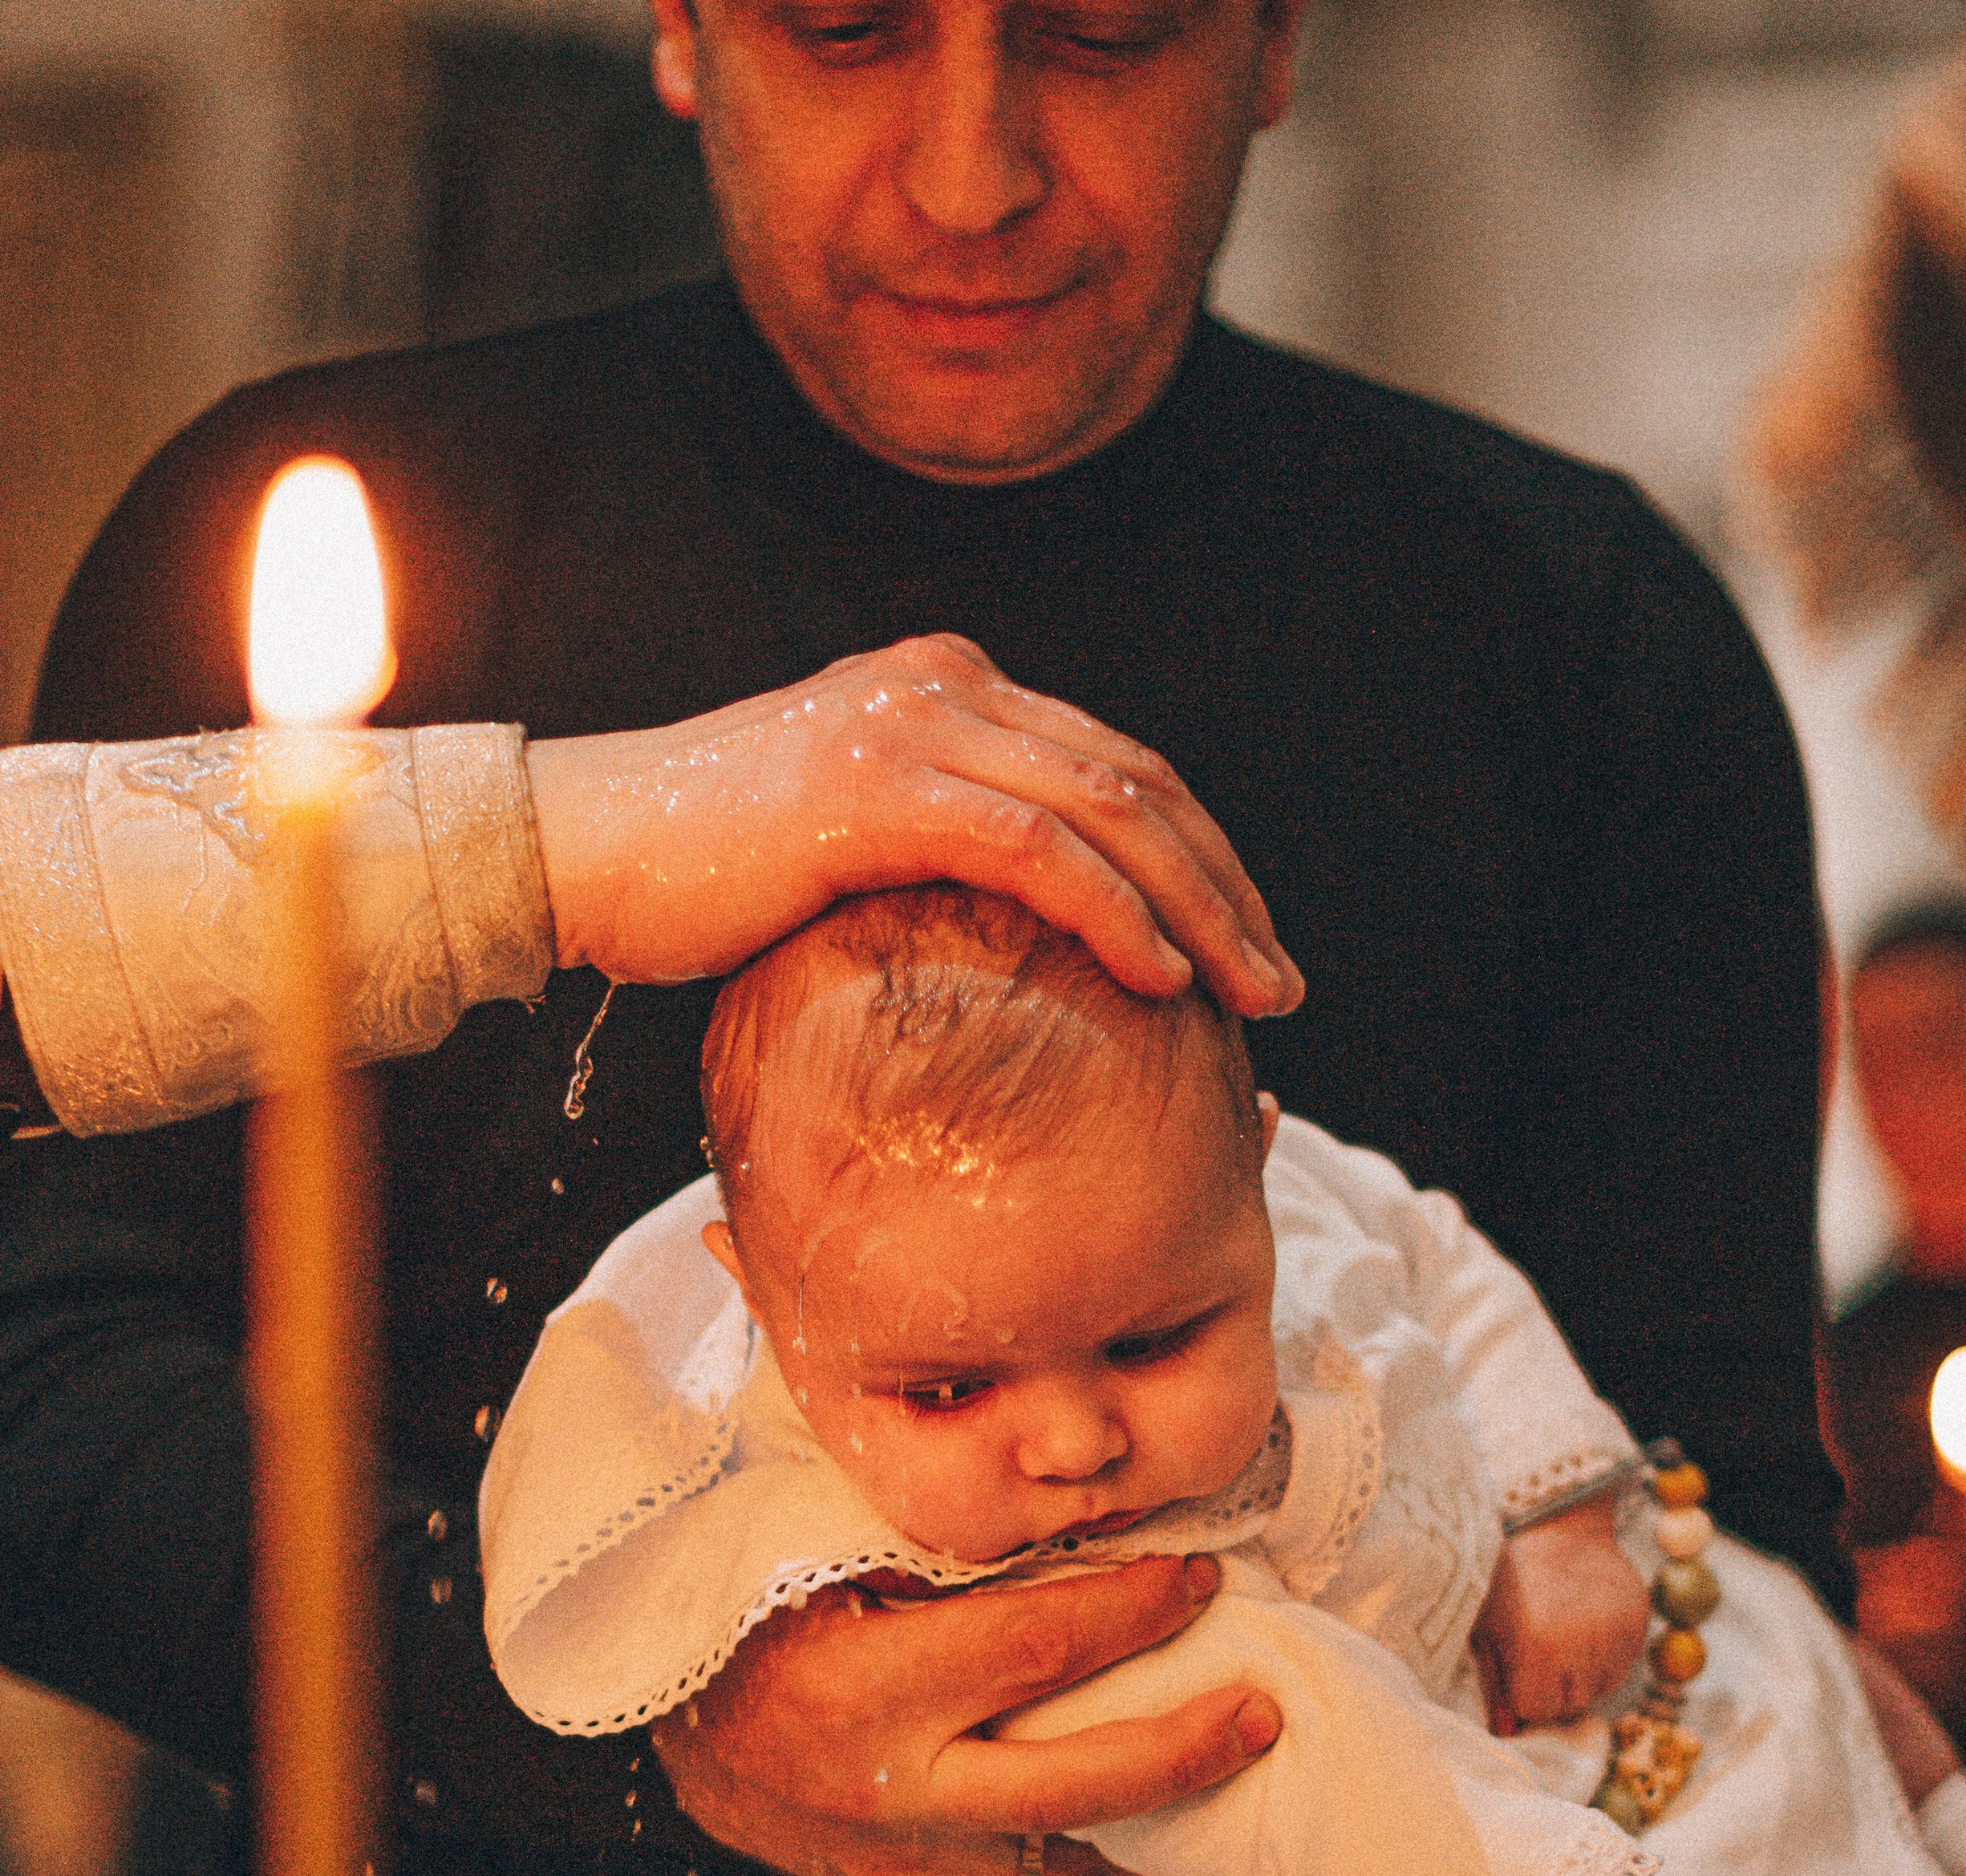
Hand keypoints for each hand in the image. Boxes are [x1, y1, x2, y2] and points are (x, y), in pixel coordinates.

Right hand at [526, 634, 1300, 1015]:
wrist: (578, 848)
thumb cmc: (699, 876)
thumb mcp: (845, 846)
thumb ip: (939, 854)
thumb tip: (1022, 940)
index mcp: (949, 690)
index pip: (1116, 766)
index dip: (1200, 855)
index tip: (1245, 945)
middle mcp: (947, 685)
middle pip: (1137, 781)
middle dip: (1224, 886)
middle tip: (1280, 982)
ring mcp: (913, 725)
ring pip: (1108, 810)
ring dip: (1197, 909)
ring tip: (1248, 992)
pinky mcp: (878, 785)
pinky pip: (1035, 850)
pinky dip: (1113, 913)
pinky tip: (1160, 977)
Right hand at [649, 1553, 1281, 1875]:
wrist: (631, 1704)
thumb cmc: (722, 1592)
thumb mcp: (800, 1532)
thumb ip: (913, 1515)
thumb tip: (1046, 1482)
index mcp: (863, 1686)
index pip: (1039, 1648)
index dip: (1136, 1608)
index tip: (1201, 1573)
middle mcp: (881, 1787)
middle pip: (1077, 1781)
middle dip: (1186, 1745)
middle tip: (1263, 1712)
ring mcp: (884, 1857)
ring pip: (1053, 1856)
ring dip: (1145, 1817)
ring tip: (1220, 1771)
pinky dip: (1072, 1860)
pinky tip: (1124, 1826)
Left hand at [1471, 1498, 1649, 1734]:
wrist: (1557, 1527)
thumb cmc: (1507, 1582)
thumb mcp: (1487, 1630)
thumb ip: (1496, 1685)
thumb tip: (1505, 1733)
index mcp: (1537, 1645)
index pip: (1537, 1710)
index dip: (1525, 1697)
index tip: (1518, 1676)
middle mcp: (1582, 1642)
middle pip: (1570, 1705)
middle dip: (1553, 1691)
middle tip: (1540, 1657)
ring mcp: (1616, 1632)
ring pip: (1600, 1689)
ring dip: (1581, 1676)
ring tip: (1563, 1639)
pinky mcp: (1638, 1621)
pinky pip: (1623, 1664)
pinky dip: (1605, 1658)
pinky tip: (1586, 1628)